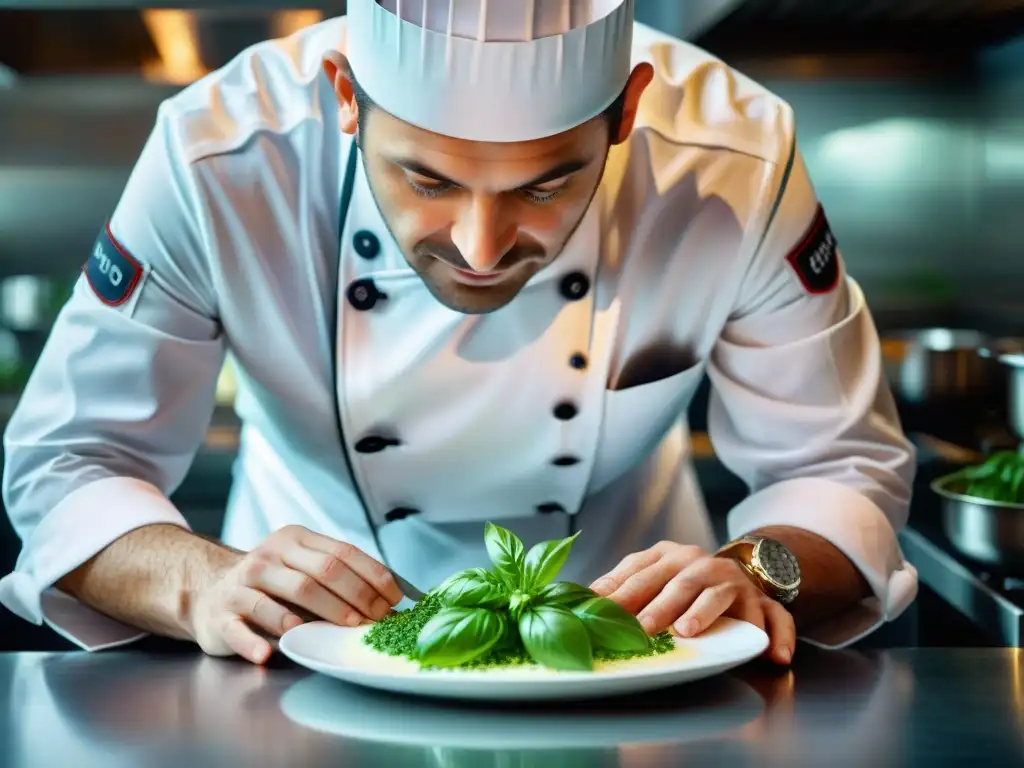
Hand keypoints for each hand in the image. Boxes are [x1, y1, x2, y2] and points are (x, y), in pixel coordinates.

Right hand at [187, 525, 402, 663]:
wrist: (209, 591)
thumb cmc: (271, 585)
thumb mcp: (302, 569)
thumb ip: (337, 579)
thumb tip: (389, 601)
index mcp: (295, 540)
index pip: (341, 553)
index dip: (372, 575)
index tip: (394, 598)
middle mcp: (269, 557)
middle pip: (318, 573)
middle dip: (353, 596)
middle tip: (373, 619)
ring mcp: (243, 583)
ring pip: (284, 594)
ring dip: (317, 612)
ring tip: (341, 628)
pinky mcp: (222, 613)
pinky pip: (241, 626)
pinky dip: (255, 641)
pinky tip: (269, 653)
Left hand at [590, 541, 795, 664]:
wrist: (742, 572)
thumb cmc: (685, 582)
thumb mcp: (653, 576)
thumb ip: (622, 585)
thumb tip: (578, 598)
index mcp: (670, 555)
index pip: (642, 569)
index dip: (621, 590)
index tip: (601, 610)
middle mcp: (703, 564)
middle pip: (679, 581)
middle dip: (658, 605)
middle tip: (641, 628)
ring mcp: (734, 583)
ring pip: (718, 594)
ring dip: (702, 613)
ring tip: (686, 632)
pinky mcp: (763, 604)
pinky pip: (775, 619)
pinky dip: (775, 637)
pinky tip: (772, 656)